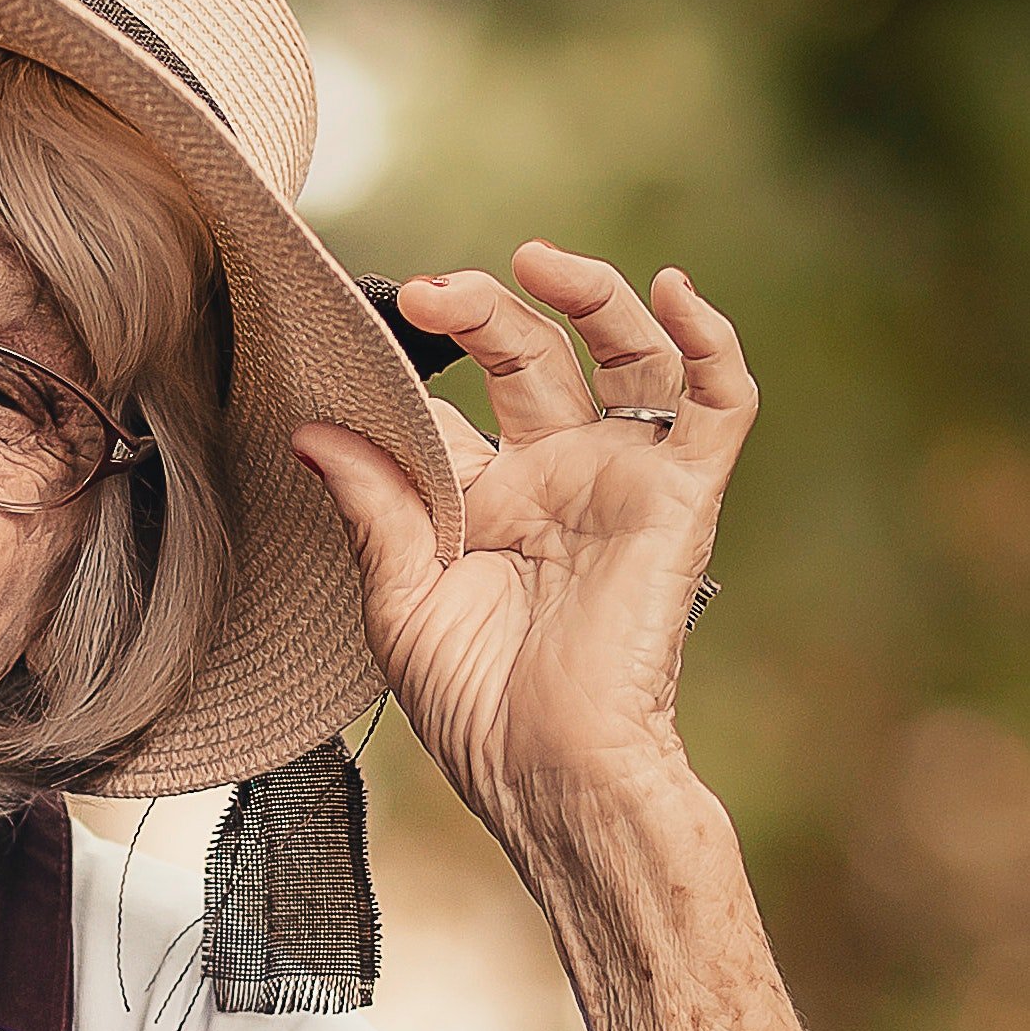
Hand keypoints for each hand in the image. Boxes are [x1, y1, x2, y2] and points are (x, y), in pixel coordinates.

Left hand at [293, 241, 756, 855]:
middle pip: (529, 356)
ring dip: (592, 295)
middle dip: (484, 312)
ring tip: (538, 261)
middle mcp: (553, 474)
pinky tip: (678, 292)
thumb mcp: (397, 596)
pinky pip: (718, 402)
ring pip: (625, 354)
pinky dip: (711, 340)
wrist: (545, 769)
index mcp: (480, 497)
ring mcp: (618, 479)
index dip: (412, 361)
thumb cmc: (470, 703)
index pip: (449, 397)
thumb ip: (370, 504)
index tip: (353, 334)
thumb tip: (311, 429)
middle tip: (433, 292)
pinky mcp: (680, 496)